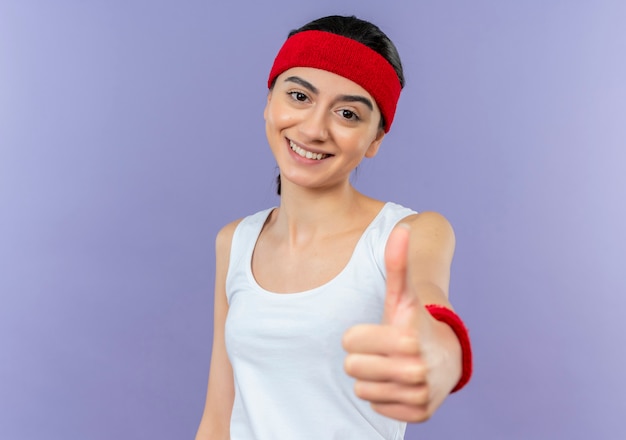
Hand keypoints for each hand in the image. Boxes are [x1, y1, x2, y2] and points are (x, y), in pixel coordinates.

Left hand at [342, 223, 450, 421]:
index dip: (358, 335)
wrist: (448, 356)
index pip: (348, 342)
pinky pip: (376, 407)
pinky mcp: (419, 414)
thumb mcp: (401, 295)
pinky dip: (384, 396)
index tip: (378, 330)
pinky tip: (398, 383)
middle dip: (363, 357)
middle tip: (383, 350)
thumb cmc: (414, 321)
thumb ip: (397, 263)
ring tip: (391, 365)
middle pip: (351, 368)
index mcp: (405, 338)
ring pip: (361, 389)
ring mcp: (418, 394)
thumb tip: (401, 227)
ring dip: (372, 377)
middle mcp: (414, 369)